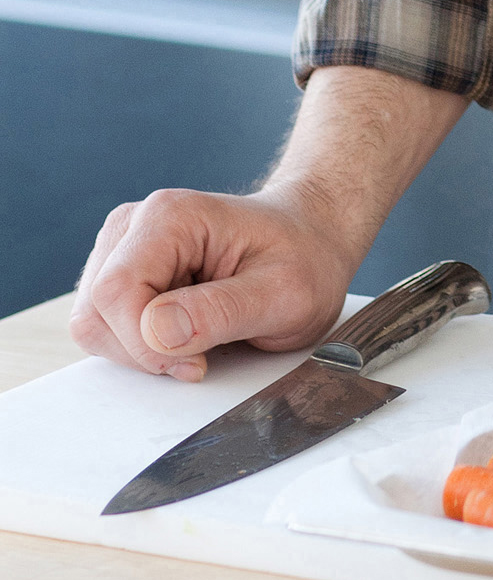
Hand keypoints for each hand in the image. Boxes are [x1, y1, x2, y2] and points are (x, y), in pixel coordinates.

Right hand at [69, 187, 356, 383]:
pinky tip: (184, 334)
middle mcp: (135, 225)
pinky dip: (141, 346)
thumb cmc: (304, 260)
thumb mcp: (284, 294)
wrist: (312, 240)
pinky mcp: (124, 274)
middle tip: (203, 355)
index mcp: (170, 217)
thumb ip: (220, 312)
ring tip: (200, 340)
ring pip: (93, 324)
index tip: (196, 362)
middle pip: (95, 313)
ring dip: (141, 351)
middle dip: (143, 353)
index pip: (116, 294)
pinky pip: (105, 327)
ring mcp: (124, 248)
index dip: (145, 345)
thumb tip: (156, 332)